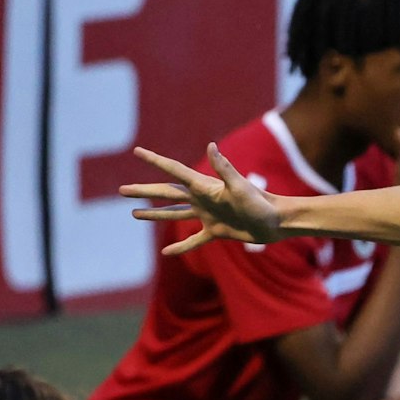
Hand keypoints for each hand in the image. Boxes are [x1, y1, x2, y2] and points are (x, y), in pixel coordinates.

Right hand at [122, 144, 281, 255]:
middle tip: (121, 190)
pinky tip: (166, 253)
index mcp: (205, 187)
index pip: (174, 171)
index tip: (137, 151)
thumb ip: (224, 169)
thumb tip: (211, 146)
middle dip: (144, 191)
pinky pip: (194, 240)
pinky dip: (181, 247)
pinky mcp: (217, 232)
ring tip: (133, 214)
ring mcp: (208, 215)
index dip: (155, 161)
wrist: (278, 222)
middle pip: (167, 193)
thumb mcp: (241, 187)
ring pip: (174, 214)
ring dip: (154, 214)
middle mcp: (203, 199)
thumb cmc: (261, 204)